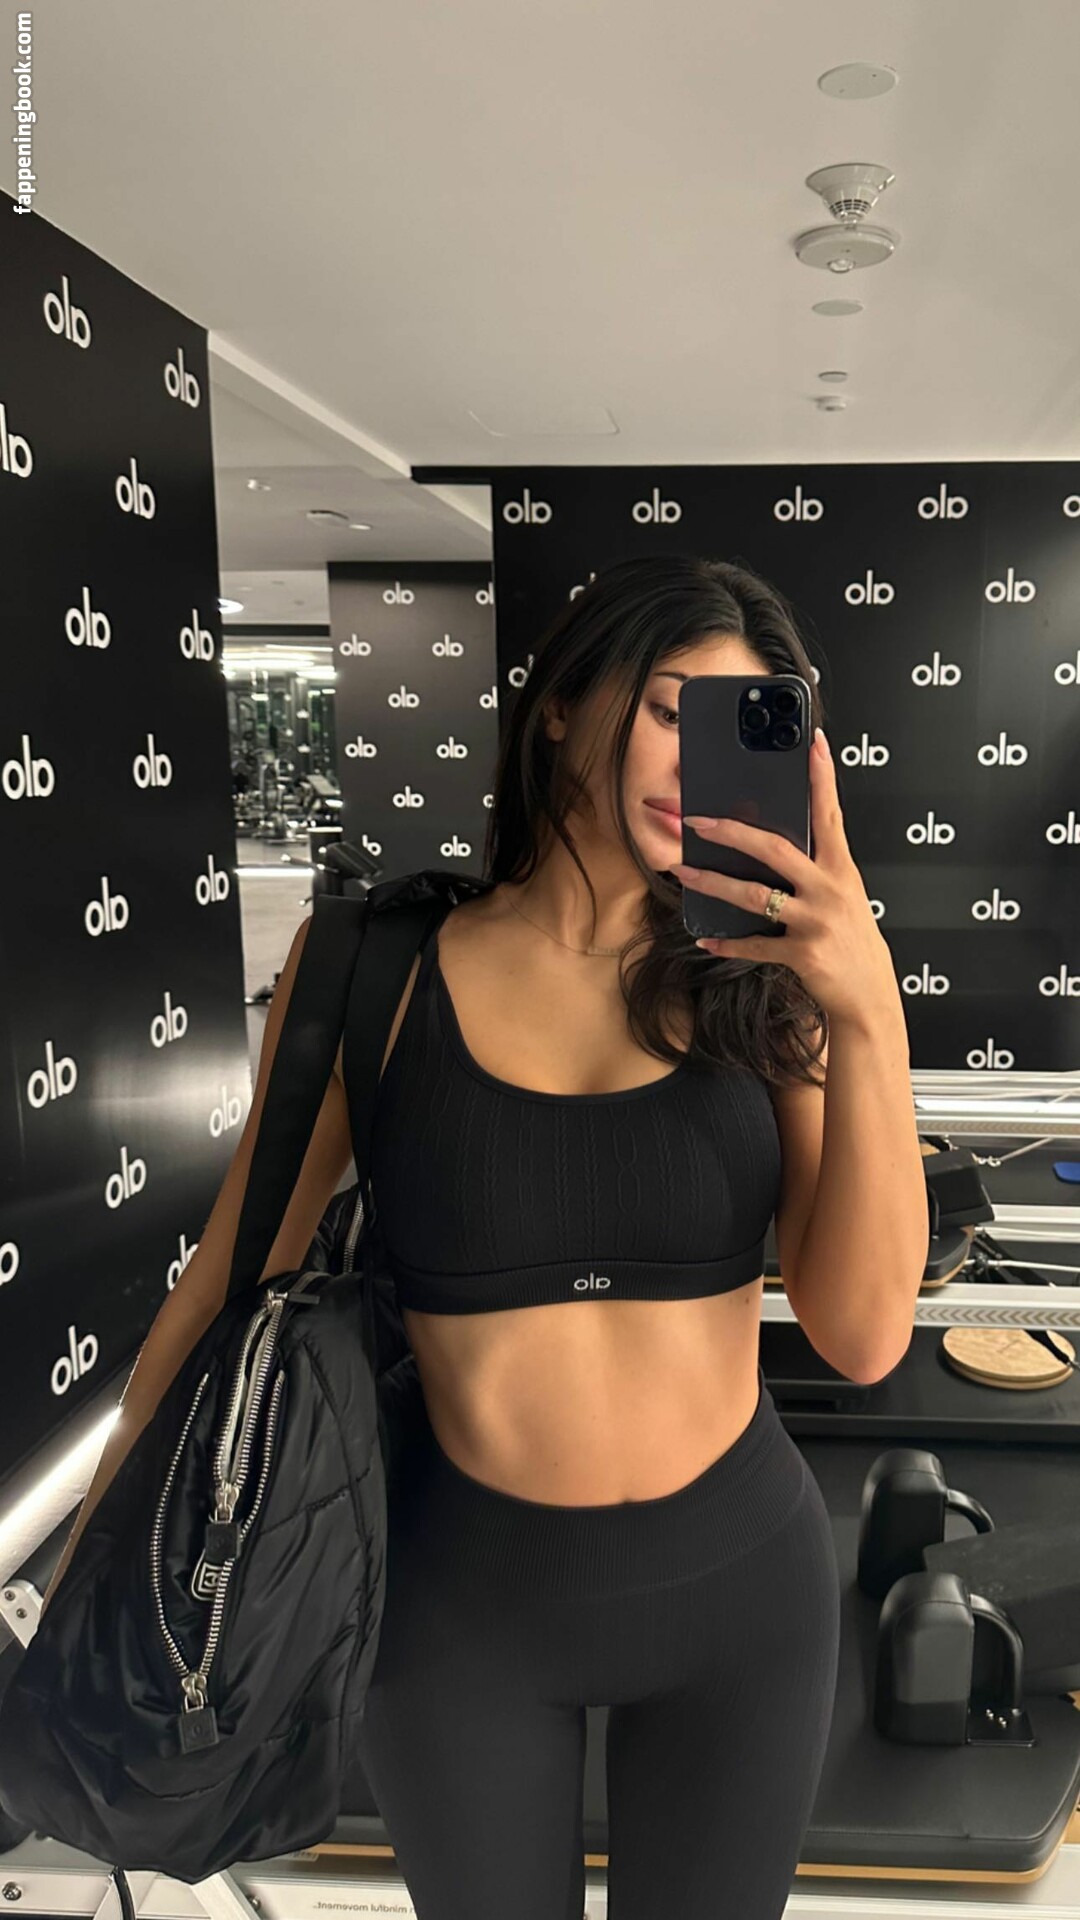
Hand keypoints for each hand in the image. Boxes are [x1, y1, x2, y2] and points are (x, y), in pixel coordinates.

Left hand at [670, 728, 897, 1026]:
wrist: (870, 995)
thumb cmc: (852, 941)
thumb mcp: (845, 896)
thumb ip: (818, 868)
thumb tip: (779, 844)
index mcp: (841, 869)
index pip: (830, 813)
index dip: (822, 776)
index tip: (812, 742)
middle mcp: (830, 889)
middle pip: (775, 849)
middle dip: (732, 832)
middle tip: (697, 820)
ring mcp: (816, 921)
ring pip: (754, 895)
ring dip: (713, 883)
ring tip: (684, 873)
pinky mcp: (803, 953)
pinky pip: (754, 943)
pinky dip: (727, 941)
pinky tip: (705, 937)